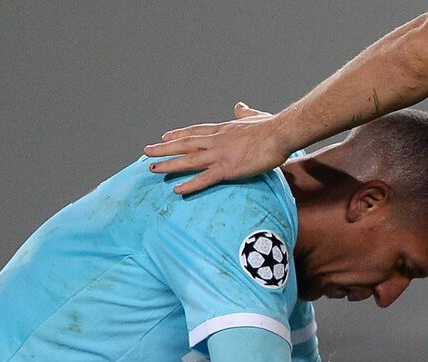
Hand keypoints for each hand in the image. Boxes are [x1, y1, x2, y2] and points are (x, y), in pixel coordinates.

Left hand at [144, 103, 286, 194]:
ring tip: (152, 168)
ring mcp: (220, 154)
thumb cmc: (272, 126)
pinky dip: (190, 184)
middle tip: (147, 152)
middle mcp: (216, 140)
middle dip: (164, 149)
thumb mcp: (255, 116)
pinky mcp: (228, 168)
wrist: (280, 133)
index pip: (195, 132)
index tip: (165, 138)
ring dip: (169, 164)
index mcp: (223, 129)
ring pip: (188, 160)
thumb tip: (239, 106)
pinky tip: (177, 190)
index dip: (178, 135)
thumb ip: (244, 112)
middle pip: (184, 144)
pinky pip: (204, 178)